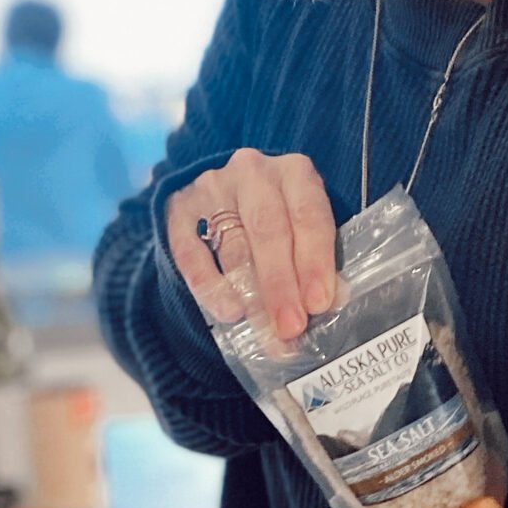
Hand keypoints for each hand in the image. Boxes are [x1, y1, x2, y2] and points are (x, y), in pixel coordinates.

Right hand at [165, 149, 336, 342]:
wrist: (226, 199)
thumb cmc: (280, 220)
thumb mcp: (304, 229)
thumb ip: (317, 260)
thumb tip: (328, 304)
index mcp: (295, 173)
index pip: (308, 216)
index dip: (314, 261)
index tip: (319, 303)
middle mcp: (254, 173)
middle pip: (268, 231)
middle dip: (281, 285)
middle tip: (290, 328)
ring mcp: (212, 187)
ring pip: (233, 246)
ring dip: (251, 296)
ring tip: (265, 334)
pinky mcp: (179, 208)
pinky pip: (190, 251)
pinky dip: (210, 285)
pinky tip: (228, 312)